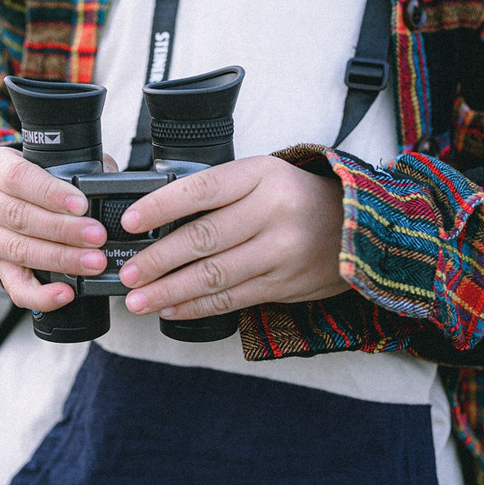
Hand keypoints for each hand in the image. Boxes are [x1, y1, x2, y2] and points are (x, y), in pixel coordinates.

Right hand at [0, 147, 113, 310]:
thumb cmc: (25, 175)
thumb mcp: (38, 159)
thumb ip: (71, 167)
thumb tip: (106, 181)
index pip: (17, 178)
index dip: (50, 193)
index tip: (81, 204)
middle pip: (20, 218)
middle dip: (64, 230)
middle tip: (97, 235)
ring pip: (20, 251)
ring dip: (61, 259)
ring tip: (93, 261)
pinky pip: (15, 287)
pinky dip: (41, 295)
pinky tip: (65, 292)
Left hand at [118, 155, 347, 319]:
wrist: (355, 225)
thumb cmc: (294, 197)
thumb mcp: (261, 176)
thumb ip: (217, 193)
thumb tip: (155, 218)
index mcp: (261, 176)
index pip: (202, 189)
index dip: (161, 206)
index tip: (130, 220)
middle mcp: (272, 212)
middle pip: (204, 238)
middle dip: (158, 259)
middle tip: (128, 272)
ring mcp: (281, 251)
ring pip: (214, 275)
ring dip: (170, 291)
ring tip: (138, 299)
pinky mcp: (284, 284)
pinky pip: (232, 298)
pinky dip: (197, 306)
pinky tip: (171, 308)